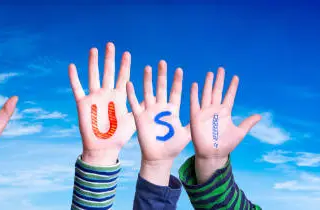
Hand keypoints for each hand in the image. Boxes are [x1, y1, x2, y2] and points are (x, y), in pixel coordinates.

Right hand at [68, 42, 135, 165]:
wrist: (104, 148)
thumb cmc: (119, 137)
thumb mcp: (134, 120)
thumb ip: (140, 107)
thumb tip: (153, 97)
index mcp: (119, 97)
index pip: (122, 77)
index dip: (124, 65)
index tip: (127, 53)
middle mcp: (106, 94)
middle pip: (108, 72)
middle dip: (110, 59)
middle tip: (111, 45)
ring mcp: (94, 98)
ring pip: (93, 76)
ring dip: (93, 63)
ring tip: (94, 50)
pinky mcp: (83, 104)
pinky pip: (77, 88)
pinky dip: (74, 78)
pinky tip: (72, 66)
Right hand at [126, 61, 189, 184]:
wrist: (160, 157)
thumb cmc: (173, 146)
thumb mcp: (188, 133)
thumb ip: (194, 123)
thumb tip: (210, 117)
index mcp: (172, 110)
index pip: (175, 92)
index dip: (176, 81)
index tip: (179, 70)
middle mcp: (160, 108)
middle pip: (161, 88)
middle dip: (162, 75)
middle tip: (162, 62)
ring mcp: (149, 112)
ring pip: (148, 92)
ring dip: (147, 80)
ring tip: (148, 67)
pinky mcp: (140, 118)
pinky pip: (135, 104)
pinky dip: (132, 94)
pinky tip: (129, 84)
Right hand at [189, 68, 260, 182]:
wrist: (213, 154)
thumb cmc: (226, 145)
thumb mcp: (239, 133)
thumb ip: (247, 123)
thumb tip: (259, 115)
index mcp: (225, 112)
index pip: (229, 96)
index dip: (232, 87)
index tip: (235, 77)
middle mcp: (215, 110)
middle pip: (217, 91)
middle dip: (219, 80)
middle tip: (221, 69)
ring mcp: (205, 112)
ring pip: (206, 94)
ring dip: (207, 84)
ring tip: (210, 73)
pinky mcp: (196, 117)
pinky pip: (194, 103)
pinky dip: (194, 94)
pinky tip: (195, 85)